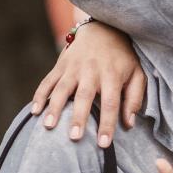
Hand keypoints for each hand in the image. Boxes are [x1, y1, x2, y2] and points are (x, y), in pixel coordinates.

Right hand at [31, 19, 145, 147]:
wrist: (103, 29)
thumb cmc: (123, 57)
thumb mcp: (137, 74)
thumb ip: (134, 98)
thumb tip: (128, 124)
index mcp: (112, 75)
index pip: (110, 103)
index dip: (107, 124)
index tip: (103, 143)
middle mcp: (91, 71)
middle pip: (84, 96)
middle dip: (79, 117)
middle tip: (75, 137)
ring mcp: (73, 67)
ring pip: (61, 89)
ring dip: (54, 107)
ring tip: (49, 126)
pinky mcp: (60, 65)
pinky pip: (47, 81)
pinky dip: (40, 95)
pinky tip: (35, 111)